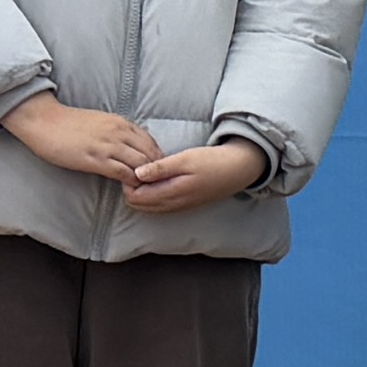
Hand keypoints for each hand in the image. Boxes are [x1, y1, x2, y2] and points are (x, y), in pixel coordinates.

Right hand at [1, 95, 154, 183]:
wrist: (44, 120)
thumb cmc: (68, 123)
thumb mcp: (99, 122)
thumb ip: (116, 132)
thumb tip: (127, 146)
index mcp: (121, 123)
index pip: (150, 142)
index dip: (156, 158)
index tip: (154, 171)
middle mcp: (120, 133)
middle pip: (151, 154)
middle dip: (156, 171)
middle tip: (153, 185)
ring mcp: (109, 146)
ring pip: (141, 164)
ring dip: (145, 179)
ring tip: (144, 190)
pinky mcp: (96, 159)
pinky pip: (123, 173)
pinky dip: (130, 183)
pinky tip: (128, 190)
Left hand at [113, 134, 271, 216]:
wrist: (238, 170)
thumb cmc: (212, 161)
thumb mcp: (185, 159)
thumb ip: (160, 168)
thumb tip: (136, 173)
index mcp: (171, 194)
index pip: (135, 198)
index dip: (128, 182)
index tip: (134, 165)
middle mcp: (172, 205)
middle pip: (138, 205)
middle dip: (132, 188)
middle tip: (138, 167)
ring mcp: (178, 206)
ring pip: (148, 206)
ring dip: (142, 191)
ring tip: (147, 171)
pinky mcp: (184, 204)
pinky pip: (159, 204)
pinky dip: (152, 193)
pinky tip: (158, 177)